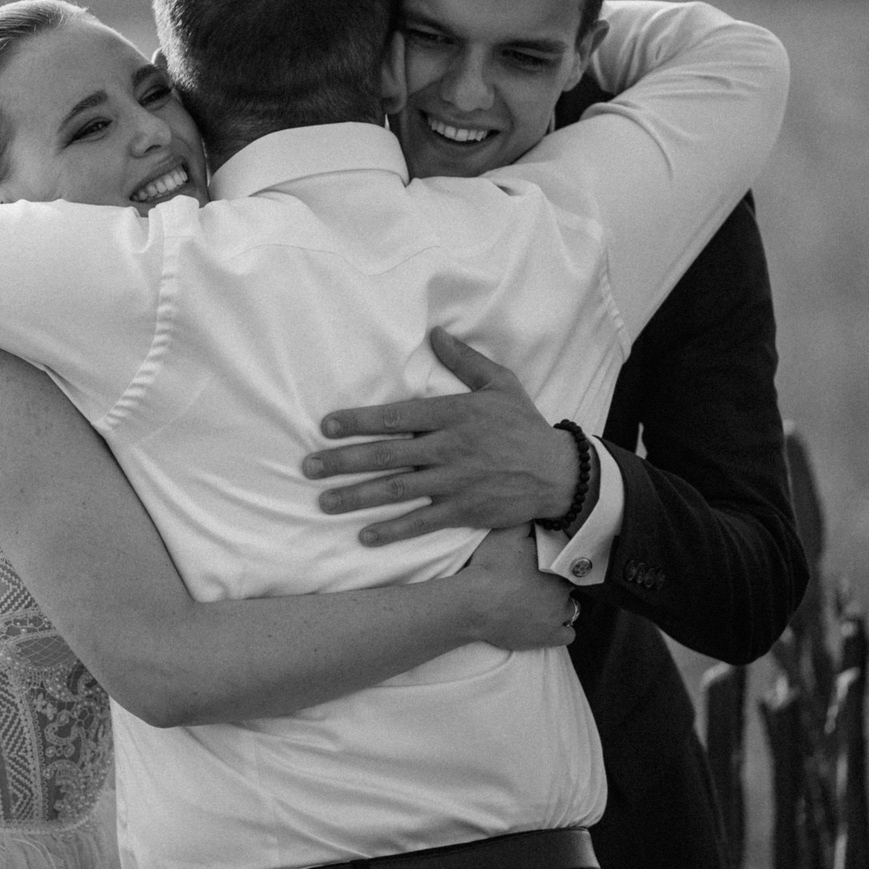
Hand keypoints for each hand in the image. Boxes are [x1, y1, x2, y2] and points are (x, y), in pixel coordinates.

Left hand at [302, 328, 578, 544]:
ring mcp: (455, 481)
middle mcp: (449, 448)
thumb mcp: (500, 384)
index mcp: (454, 414)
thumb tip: (435, 333)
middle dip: (344, 460)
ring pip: (397, 489)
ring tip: (324, 501)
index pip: (397, 417)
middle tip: (309, 466)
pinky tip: (365, 535)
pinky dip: (393, 530)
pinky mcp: (463, 510)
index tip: (326, 426)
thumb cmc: (524, 426)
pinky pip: (422, 521)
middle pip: (387, 454)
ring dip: (358, 496)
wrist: (558, 473)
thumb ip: (464, 360)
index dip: (359, 421)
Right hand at [450, 526, 578, 650]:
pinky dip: (561, 631)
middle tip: (536, 581)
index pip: (567, 562)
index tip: (542, 563)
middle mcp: (563, 591)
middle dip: (557, 583)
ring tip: (541, 603)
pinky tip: (549, 625)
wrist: (473, 604)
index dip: (556, 562)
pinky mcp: (548, 637)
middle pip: (568, 585)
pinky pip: (568, 635)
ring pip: (571, 609)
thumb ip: (527, 520)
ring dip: (560, 606)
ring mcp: (558, 617)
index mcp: (556, 565)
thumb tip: (541, 510)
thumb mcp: (506, 533)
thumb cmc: (489, 567)